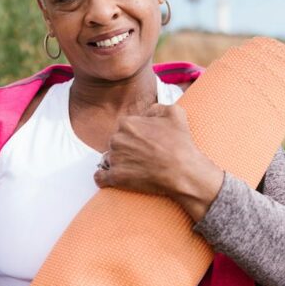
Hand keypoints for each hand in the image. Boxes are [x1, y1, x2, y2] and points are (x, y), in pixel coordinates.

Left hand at [93, 103, 223, 221]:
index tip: (145, 142)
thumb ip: (157, 107)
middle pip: (116, 143)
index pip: (125, 128)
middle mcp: (117, 139)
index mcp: (127, 123)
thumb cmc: (179, 144)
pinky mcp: (116, 177)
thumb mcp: (175, 112)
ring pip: (109, 159)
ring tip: (135, 169)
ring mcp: (115, 159)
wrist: (183, 172)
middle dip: (126, 148)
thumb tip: (148, 112)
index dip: (135, 135)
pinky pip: (101, 177)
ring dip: (118, 163)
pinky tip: (112, 178)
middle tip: (142, 156)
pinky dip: (105, 178)